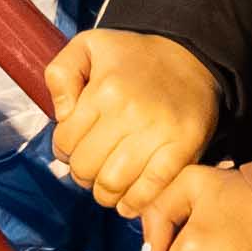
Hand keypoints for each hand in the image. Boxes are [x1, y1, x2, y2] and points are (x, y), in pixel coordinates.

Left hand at [43, 30, 221, 219]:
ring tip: (106, 185)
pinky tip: (127, 202)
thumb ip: (61, 73)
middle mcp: (130, 113)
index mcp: (104, 90)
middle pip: (86, 168)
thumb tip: (61, 115)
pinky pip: (151, 190)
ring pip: (114, 185)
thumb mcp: (88, 46)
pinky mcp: (183, 149)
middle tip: (90, 167)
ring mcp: (158, 134)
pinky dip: (134, 203)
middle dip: (82, 174)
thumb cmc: (133, 55)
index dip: (64, 149)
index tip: (74, 146)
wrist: (190, 55)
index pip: (65, 142)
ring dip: (104, 193)